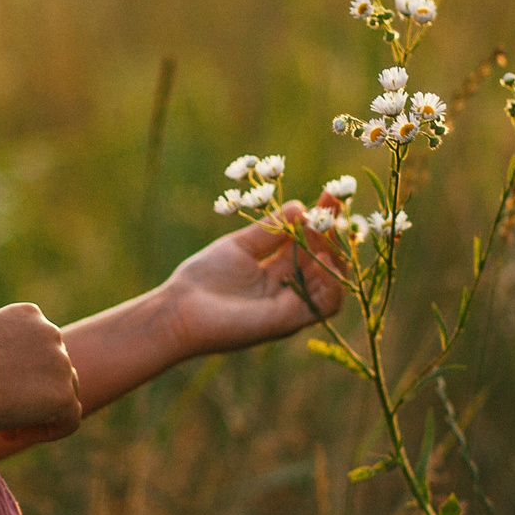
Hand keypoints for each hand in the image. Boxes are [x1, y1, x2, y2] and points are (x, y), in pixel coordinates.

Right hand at [0, 303, 81, 446]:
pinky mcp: (63, 395)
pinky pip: (69, 419)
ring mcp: (61, 363)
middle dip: (28, 388)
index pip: (36, 342)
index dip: (18, 367)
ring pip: (64, 391)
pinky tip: (16, 435)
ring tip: (7, 427)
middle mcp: (51, 332)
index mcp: (29, 314)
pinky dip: (49, 431)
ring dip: (40, 410)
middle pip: (52, 366)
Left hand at [161, 201, 348, 357]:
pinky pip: (327, 304)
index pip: (311, 245)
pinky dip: (332, 281)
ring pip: (333, 282)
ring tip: (324, 227)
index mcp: (278, 273)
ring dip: (334, 252)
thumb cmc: (204, 278)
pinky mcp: (289, 320)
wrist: (179, 310)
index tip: (329, 194)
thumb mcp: (240, 246)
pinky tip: (323, 256)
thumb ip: (270, 230)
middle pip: (326, 261)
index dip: (322, 221)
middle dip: (333, 230)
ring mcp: (291, 306)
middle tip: (334, 203)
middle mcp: (289, 290)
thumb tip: (301, 206)